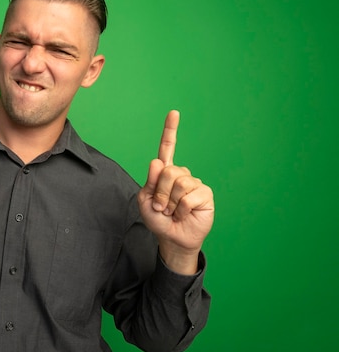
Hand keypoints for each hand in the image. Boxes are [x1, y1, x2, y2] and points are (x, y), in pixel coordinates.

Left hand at [138, 110, 214, 273]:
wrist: (172, 238)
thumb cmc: (159, 219)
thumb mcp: (145, 201)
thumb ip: (149, 182)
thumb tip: (157, 161)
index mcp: (165, 173)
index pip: (167, 149)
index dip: (170, 131)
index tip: (174, 113)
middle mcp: (181, 174)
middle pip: (167, 171)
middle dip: (160, 193)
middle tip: (162, 207)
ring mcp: (194, 183)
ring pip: (178, 183)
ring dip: (169, 202)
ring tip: (172, 211)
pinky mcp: (204, 194)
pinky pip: (188, 196)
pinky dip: (181, 209)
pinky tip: (183, 214)